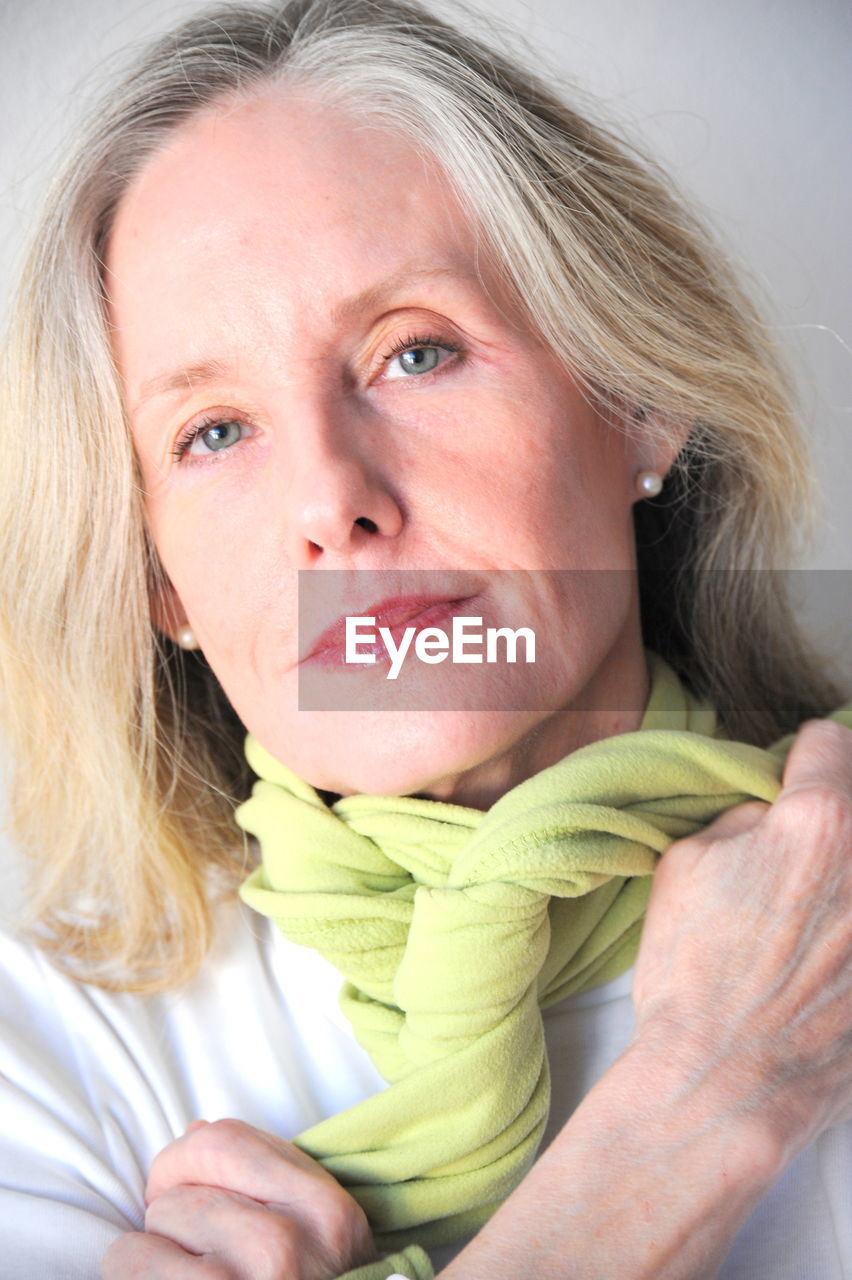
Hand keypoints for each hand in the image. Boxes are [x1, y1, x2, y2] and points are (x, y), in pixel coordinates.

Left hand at [101, 1118, 376, 1278]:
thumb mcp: (323, 1242)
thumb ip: (271, 1180)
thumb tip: (196, 1131)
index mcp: (327, 1215)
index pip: (222, 1141)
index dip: (186, 1161)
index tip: (182, 1190)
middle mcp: (286, 1250)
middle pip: (176, 1191)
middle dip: (171, 1224)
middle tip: (194, 1261)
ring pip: (143, 1238)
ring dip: (150, 1266)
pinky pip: (128, 1271)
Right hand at [632, 718, 851, 1166]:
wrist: (728, 1080)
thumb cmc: (696, 975)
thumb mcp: (687, 864)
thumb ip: (744, 817)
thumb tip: (773, 808)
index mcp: (816, 821)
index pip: (830, 741)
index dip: (802, 756)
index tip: (792, 775)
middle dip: (832, 814)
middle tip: (802, 849)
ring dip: (843, 871)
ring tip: (812, 908)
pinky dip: (848, 921)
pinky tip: (827, 950)